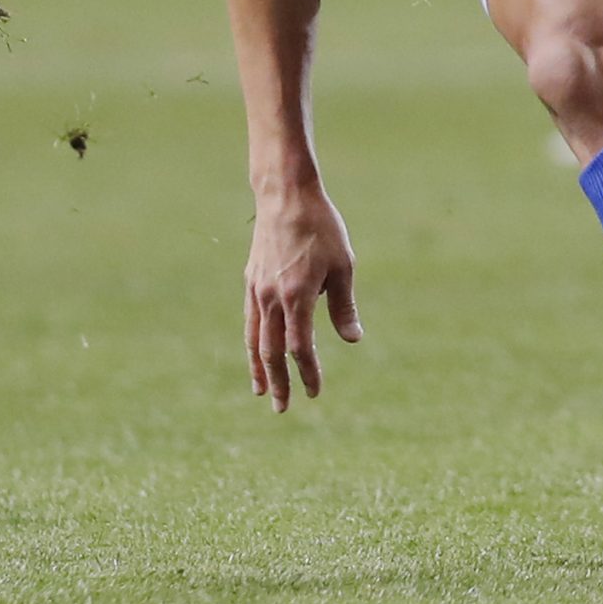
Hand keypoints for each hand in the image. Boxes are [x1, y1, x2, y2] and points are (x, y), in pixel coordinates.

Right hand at [243, 184, 361, 411]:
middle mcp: (272, 297)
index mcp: (297, 295)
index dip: (307, 372)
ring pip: (255, 338)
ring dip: (259, 368)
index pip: (300, 347)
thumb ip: (343, 306)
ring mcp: (257, 289)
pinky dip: (252, 342)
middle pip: (272, 350)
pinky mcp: (251, 280)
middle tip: (283, 408)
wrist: (285, 195)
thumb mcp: (343, 266)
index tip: (314, 391)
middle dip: (279, 381)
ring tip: (261, 391)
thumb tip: (353, 340)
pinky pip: (249, 320)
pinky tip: (256, 353)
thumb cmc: (321, 228)